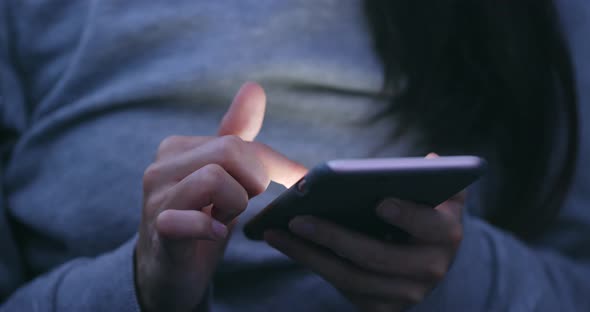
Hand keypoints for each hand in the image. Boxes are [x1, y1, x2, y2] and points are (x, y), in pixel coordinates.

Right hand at [135, 82, 306, 311]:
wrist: (167, 270)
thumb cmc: (201, 218)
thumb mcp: (223, 175)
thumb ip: (237, 134)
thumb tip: (254, 87)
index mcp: (178, 148)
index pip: (238, 141)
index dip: (275, 163)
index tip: (301, 179)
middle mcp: (161, 166)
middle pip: (230, 152)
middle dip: (254, 180)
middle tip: (247, 202)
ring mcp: (156, 198)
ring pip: (215, 179)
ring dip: (234, 204)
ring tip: (224, 218)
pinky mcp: (158, 229)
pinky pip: (187, 220)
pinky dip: (211, 229)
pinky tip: (216, 234)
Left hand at [265, 190, 463, 311]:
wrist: (421, 255)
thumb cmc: (420, 211)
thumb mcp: (433, 193)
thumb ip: (433, 176)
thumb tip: (429, 161)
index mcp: (446, 234)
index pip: (431, 226)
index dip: (408, 215)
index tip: (379, 202)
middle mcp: (431, 269)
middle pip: (378, 256)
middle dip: (334, 237)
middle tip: (297, 218)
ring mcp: (405, 293)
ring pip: (351, 277)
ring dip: (309, 254)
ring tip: (277, 231)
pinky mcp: (381, 307)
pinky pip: (341, 286)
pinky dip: (311, 264)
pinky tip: (286, 244)